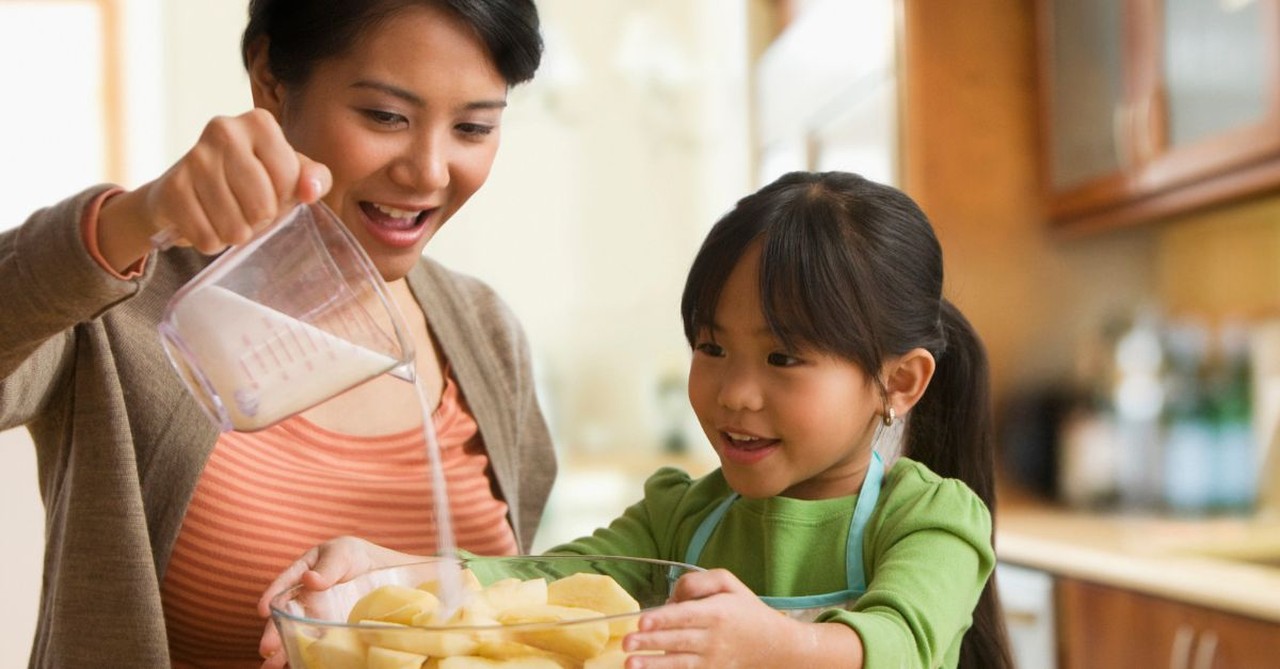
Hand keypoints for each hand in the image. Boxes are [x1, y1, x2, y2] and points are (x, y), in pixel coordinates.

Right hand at [98, 108, 331, 269]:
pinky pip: (208, 238)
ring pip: (235, 228)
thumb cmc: (248, 181)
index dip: (285, 199)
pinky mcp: (172, 187)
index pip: (290, 181)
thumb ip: (314, 178)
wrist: (184, 190)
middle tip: (247, 208)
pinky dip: (211, 241)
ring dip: (235, 234)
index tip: (271, 192)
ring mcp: (194, 157)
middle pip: (263, 207)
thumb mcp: (288, 174)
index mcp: (259, 123)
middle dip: (260, 220)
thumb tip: (311, 190)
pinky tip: (206, 222)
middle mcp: (224, 130)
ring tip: (226, 215)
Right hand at [257, 536, 422, 667]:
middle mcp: (305, 600)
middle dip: (274, 633)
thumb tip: (310, 579)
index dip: (272, 597)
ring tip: (272, 666)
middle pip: (286, 617)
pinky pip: (316, 645)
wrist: (387, 575)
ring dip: (284, 651)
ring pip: (296, 635)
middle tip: (266, 648)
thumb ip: (328, 566)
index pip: (284, 585)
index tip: (264, 610)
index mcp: (302, 575)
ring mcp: (316, 618)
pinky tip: (296, 666)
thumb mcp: (343, 552)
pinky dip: (306, 657)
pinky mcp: (330, 632)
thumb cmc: (359, 557)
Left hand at [621, 569, 861, 668]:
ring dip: (653, 664)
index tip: (643, 620)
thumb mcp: (728, 582)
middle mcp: (713, 638)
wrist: (773, 645)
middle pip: (677, 640)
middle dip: (650, 642)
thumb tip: (671, 596)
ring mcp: (711, 659)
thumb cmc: (745, 609)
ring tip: (630, 664)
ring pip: (678, 662)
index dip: (663, 619)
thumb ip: (698, 581)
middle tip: (626, 643)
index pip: (686, 615)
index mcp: (717, 612)